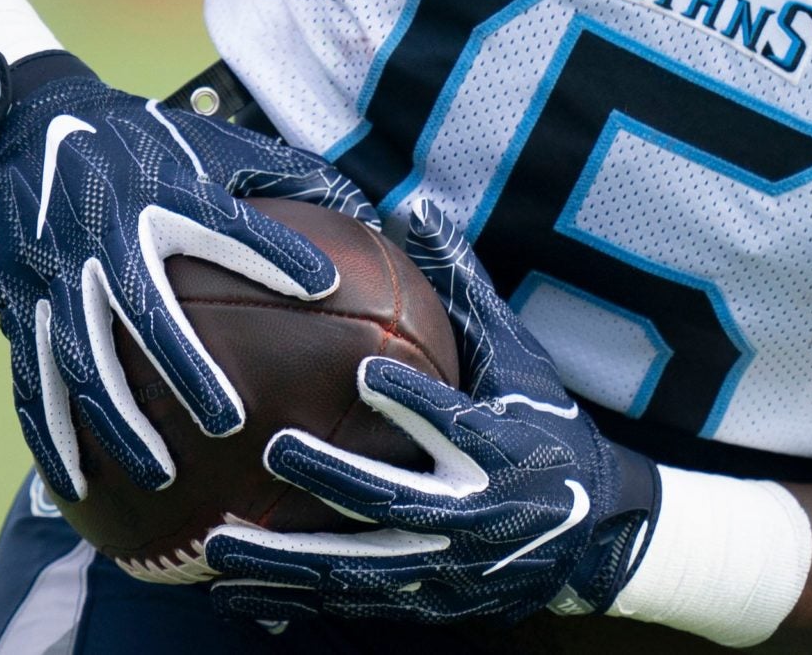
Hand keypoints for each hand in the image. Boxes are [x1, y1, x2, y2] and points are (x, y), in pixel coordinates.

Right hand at [0, 49, 376, 497]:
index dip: (274, 254)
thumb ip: (282, 173)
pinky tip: (81, 488)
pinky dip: (53, 437)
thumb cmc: (142, 141)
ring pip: (83, 361)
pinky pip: (33, 381)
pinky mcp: (22, 309)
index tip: (323, 288)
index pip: (225, 228)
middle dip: (184, 368)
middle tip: (230, 420)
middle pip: (144, 312)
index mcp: (160, 195)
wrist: (24, 128)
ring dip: (119, 423)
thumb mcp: (211, 141)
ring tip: (163, 475)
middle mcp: (104, 239)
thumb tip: (364, 208)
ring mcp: (55, 278)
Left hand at [204, 200, 659, 626]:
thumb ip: (466, 291)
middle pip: (399, 501)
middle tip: (275, 451)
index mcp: (505, 448)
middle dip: (336, 479)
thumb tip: (419, 207)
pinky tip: (229, 591)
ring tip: (218, 544)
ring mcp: (449, 567)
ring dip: (287, 560)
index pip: (457, 423)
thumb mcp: (521, 359)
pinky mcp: (428, 602)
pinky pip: (350, 605)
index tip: (365, 375)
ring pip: (360, 568)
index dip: (414, 402)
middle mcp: (477, 513)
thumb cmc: (548, 425)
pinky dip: (291, 599)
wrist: (593, 533)